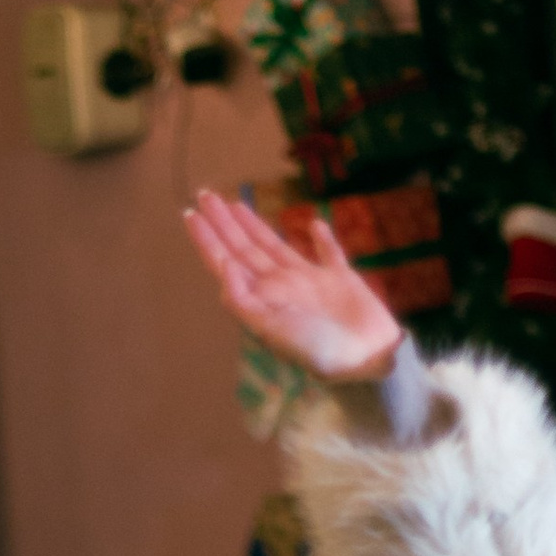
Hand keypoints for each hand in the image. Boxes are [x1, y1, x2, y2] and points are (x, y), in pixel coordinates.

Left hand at [184, 185, 400, 384]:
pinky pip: (329, 253)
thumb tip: (224, 265)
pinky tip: (314, 223)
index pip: (227, 262)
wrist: (365, 359)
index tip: (190, 213)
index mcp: (262, 298)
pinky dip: (323, 239)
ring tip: (235, 204)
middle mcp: (280, 286)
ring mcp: (310, 281)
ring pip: (275, 245)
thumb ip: (242, 299)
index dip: (208, 239)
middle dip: (224, 224)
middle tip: (206, 195)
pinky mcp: (340, 279)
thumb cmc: (316, 348)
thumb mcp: (269, 329)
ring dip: (255, 226)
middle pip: (244, 248)